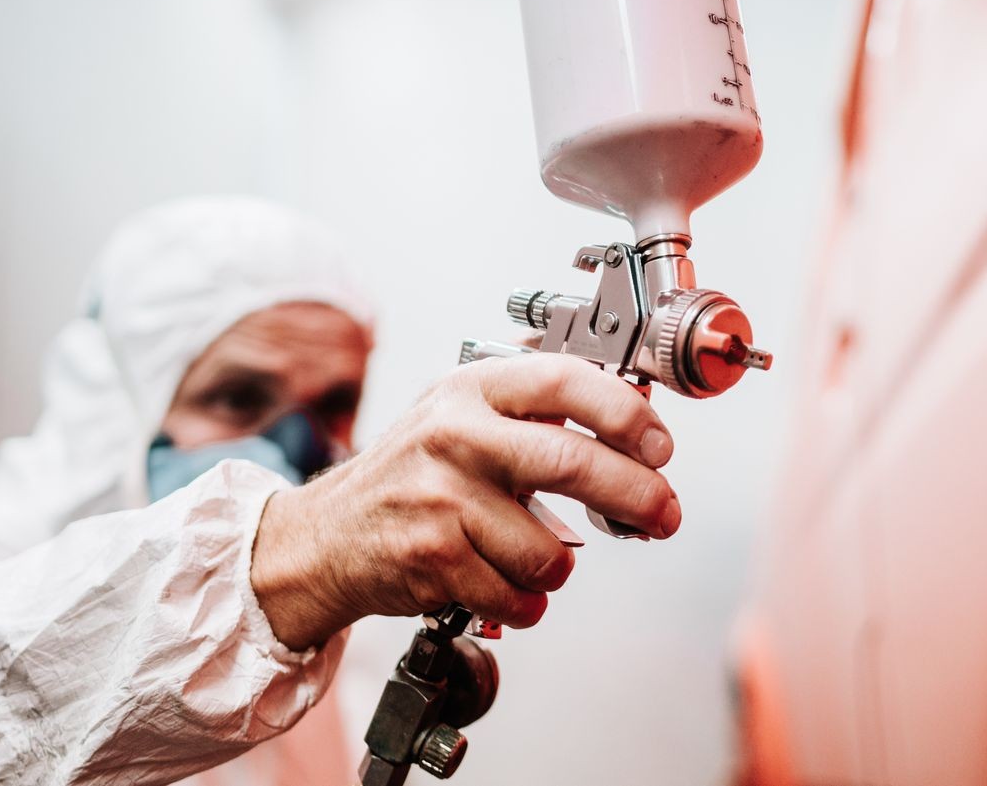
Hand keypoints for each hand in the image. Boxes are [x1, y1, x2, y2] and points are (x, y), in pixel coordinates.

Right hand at [249, 354, 678, 650]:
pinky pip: (517, 595)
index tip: (660, 445)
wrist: (323, 537)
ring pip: (550, 549)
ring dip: (559, 567)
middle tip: (662, 514)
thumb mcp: (461, 413)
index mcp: (472, 388)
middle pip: (572, 462)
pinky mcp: (432, 558)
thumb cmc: (410, 474)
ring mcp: (440, 497)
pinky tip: (503, 586)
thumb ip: (534, 409)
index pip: (565, 382)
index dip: (626, 414)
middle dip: (637, 495)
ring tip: (533, 556)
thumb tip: (635, 413)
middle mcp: (454, 434)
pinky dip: (525, 603)